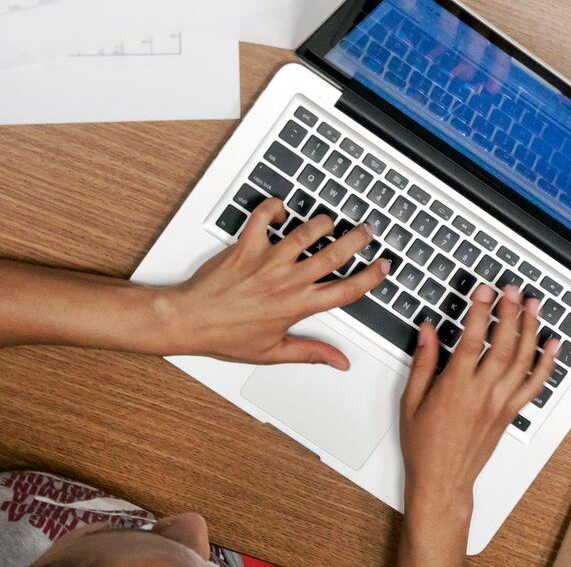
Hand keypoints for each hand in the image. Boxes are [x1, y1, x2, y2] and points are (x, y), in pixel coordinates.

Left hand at [158, 198, 389, 368]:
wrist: (188, 321)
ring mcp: (268, 260)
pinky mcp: (246, 245)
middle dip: (357, 239)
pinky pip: (264, 216)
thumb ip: (310, 352)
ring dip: (322, 222)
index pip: (346, 290)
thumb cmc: (225, 336)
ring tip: (329, 221)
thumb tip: (338, 361)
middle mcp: (287, 280)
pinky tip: (280, 213)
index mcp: (298, 306)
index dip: (370, 277)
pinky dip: (274, 208)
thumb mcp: (272, 352)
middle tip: (367, 231)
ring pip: (307, 231)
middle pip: (334, 253)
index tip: (382, 267)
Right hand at [396, 283, 559, 564]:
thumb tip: (428, 330)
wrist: (443, 481)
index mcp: (455, 387)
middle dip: (510, 312)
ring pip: (523, 360)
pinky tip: (553, 345)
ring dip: (531, 329)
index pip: (473, 340)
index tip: (485, 291)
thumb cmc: (425, 445)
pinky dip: (547, 363)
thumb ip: (423, 362)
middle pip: (504, 345)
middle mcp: (483, 393)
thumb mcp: (412, 400)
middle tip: (512, 289)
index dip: (481, 311)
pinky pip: (535, 385)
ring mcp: (501, 403)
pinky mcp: (511, 413)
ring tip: (533, 305)